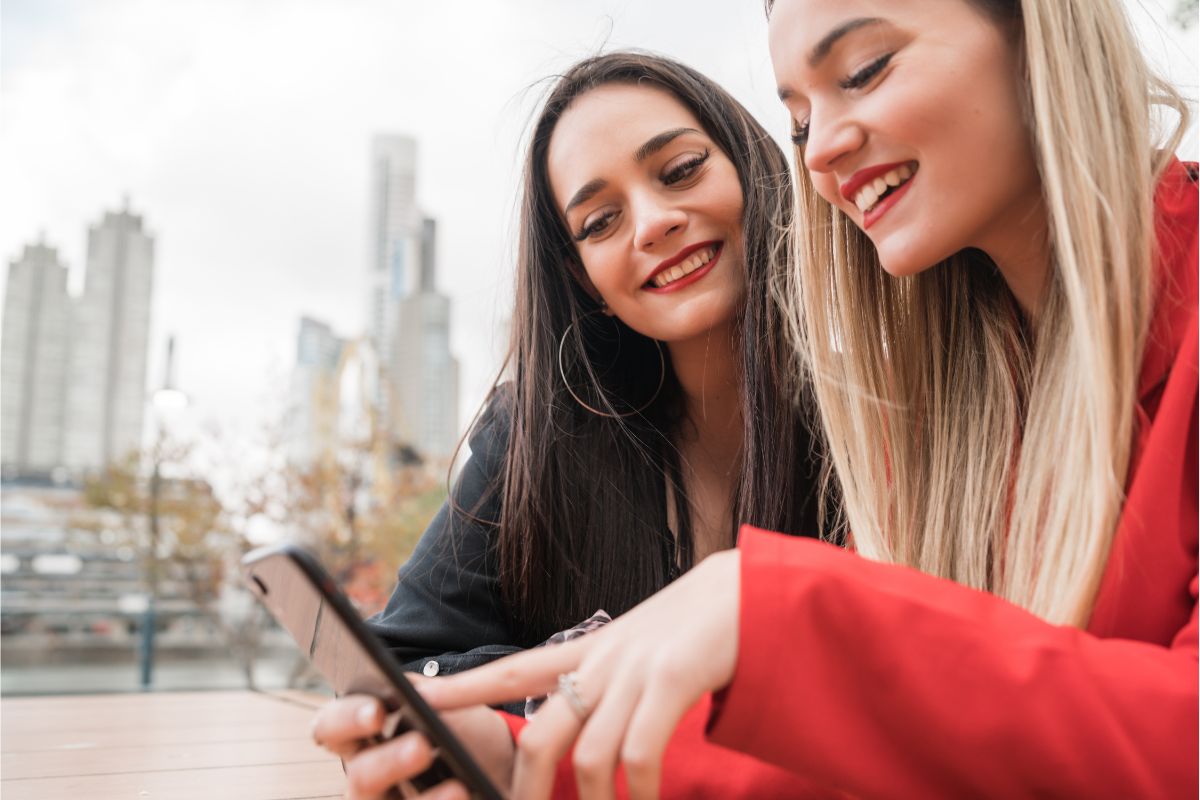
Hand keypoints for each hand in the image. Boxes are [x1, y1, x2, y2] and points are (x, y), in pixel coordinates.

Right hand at [310, 682, 514, 798]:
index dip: (346, 720)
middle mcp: (366, 777)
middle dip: (388, 762)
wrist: (498, 765)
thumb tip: (415, 692)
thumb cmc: (460, 728)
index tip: (378, 711)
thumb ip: (426, 692)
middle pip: (359, 777)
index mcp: (361, 735)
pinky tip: (463, 795)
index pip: (330, 727)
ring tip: (458, 787)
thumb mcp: (444, 701)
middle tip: (421, 746)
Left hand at [419, 549, 741, 799]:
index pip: (515, 669)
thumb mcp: (645, 648)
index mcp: (593, 648)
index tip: (418, 700)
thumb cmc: (702, 627)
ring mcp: (637, 668)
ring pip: (588, 754)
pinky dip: (638, 793)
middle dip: (528, 791)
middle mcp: (605, 658)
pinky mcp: (672, 678)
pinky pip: (638, 754)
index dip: (464, 688)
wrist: (756, 588)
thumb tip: (592, 727)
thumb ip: (613, 680)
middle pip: (542, 733)